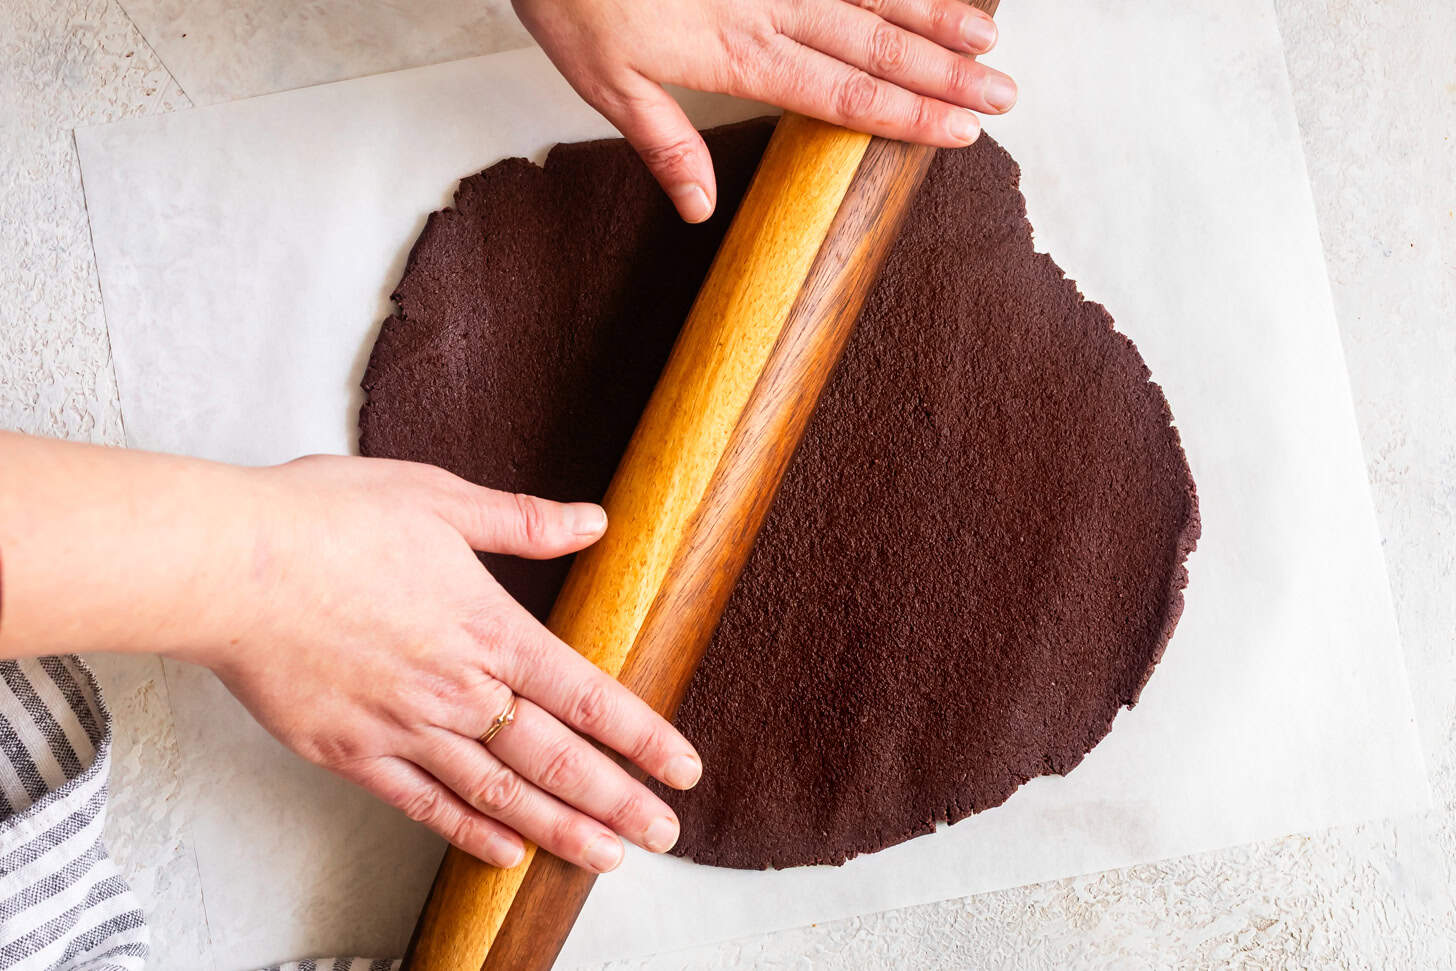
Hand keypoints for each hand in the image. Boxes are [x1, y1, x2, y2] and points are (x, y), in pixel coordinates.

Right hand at [194, 456, 702, 871]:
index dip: (643, 737)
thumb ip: (522, 521)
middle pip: (557, 760)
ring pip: (501, 795)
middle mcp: (459, 690)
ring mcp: (405, 729)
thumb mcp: (439, 498)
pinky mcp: (352, 754)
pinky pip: (424, 807)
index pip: (589, 696)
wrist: (229, 565)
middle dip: (618, 801)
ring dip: (561, 829)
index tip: (682, 769)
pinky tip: (506, 855)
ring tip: (608, 857)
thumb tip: (592, 521)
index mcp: (490, 629)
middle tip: (664, 834)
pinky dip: (471, 835)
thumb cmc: (328, 522)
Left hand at [515, 0, 1014, 220]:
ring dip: (934, 14)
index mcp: (738, 55)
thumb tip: (702, 211)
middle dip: (944, 74)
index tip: (960, 132)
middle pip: (874, 45)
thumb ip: (664, 144)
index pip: (842, 93)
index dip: (907, 114)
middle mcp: (769, 5)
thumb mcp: (605, 83)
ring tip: (988, 38)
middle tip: (1004, 95)